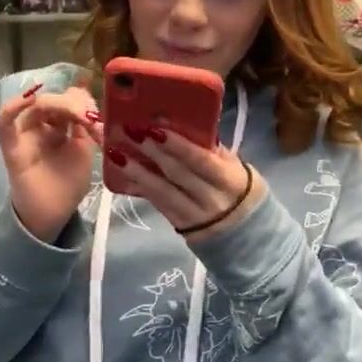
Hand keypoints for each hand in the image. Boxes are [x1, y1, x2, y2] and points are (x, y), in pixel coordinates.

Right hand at [0, 82, 102, 243]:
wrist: (52, 215)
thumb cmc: (68, 186)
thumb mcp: (84, 152)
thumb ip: (85, 128)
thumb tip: (88, 100)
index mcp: (60, 127)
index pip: (67, 101)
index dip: (82, 101)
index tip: (96, 114)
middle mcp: (41, 126)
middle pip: (53, 101)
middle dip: (72, 103)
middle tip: (88, 116)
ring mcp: (25, 135)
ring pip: (35, 106)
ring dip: (56, 103)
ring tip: (75, 113)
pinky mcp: (12, 147)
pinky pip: (4, 123)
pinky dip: (12, 107)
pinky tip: (29, 98)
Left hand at [108, 127, 266, 241]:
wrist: (247, 237)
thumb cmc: (241, 191)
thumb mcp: (237, 168)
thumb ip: (214, 150)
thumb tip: (191, 123)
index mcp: (229, 180)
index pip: (201, 160)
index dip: (177, 145)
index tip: (155, 127)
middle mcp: (210, 199)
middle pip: (177, 173)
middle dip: (151, 151)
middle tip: (128, 129)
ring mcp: (192, 215)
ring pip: (161, 191)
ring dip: (136, 170)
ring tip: (114, 152)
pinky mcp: (178, 224)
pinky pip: (157, 202)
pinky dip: (138, 186)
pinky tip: (121, 171)